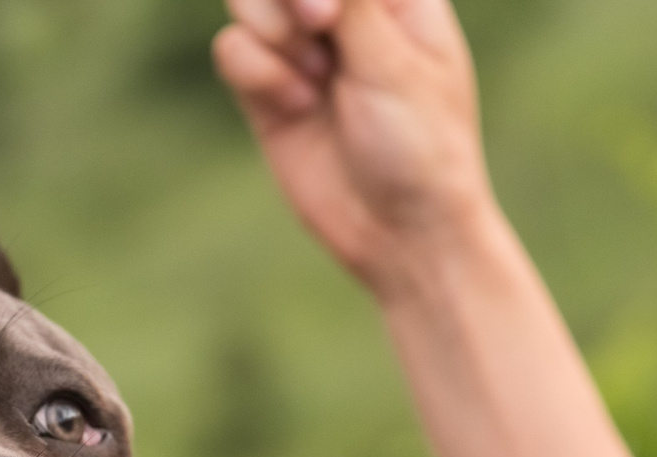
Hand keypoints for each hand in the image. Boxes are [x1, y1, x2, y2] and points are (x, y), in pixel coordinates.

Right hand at [214, 0, 499, 295]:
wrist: (402, 234)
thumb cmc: (422, 146)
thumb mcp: (392, 60)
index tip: (326, 7)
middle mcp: (344, 10)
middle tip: (319, 26)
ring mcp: (303, 47)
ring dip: (273, 34)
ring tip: (315, 80)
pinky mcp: (269, 89)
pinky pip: (233, 50)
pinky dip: (259, 75)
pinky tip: (297, 107)